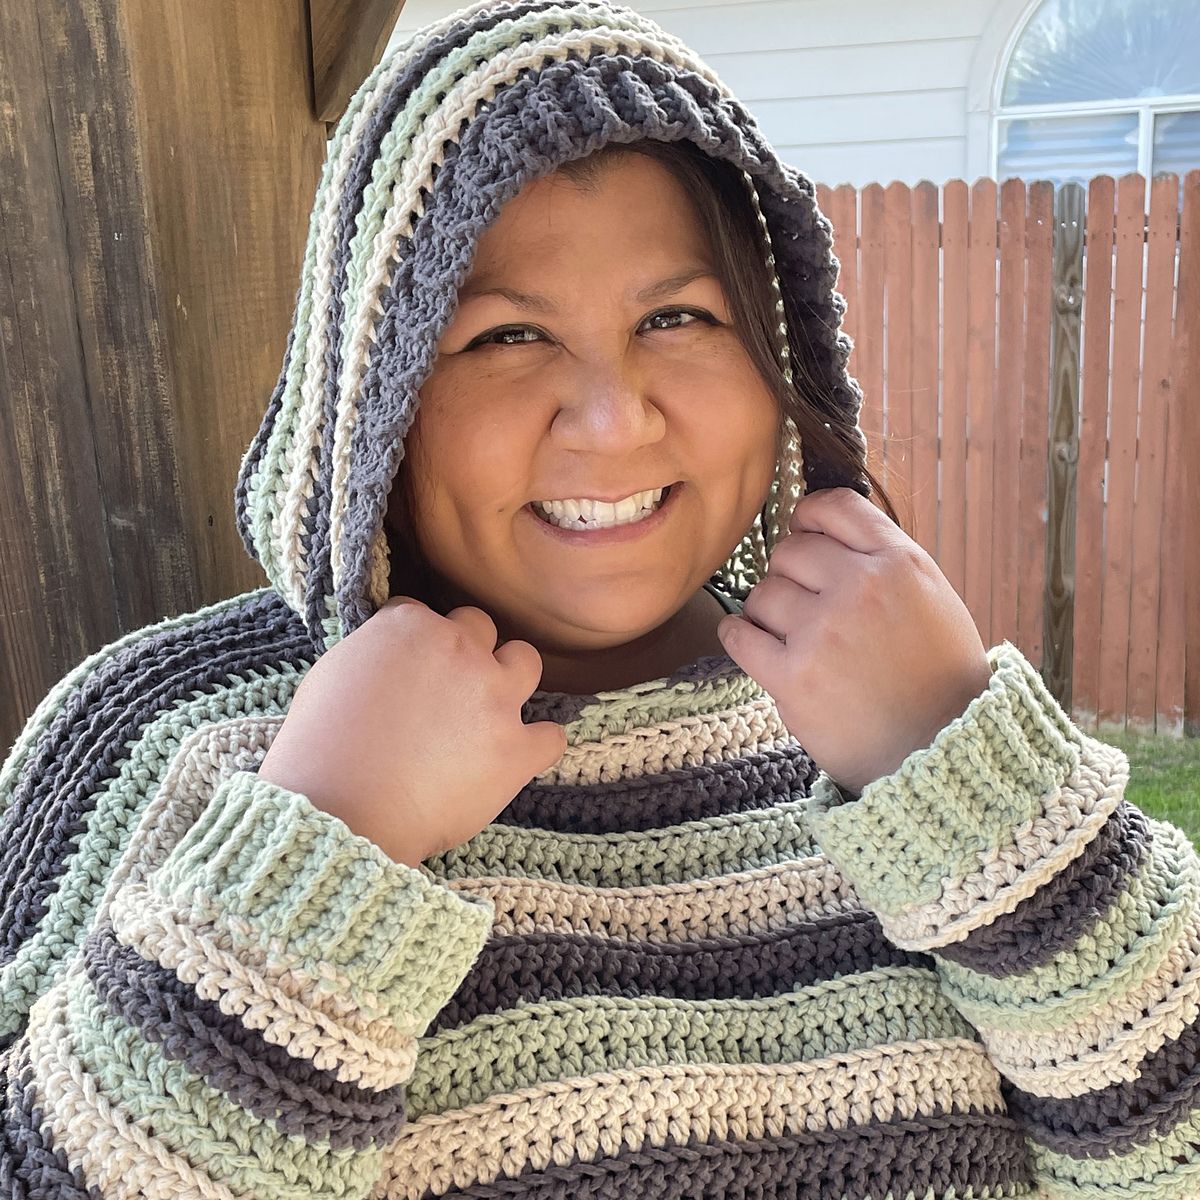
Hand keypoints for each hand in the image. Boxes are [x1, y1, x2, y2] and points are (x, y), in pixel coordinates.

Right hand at [258, 598, 566, 866]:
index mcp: (411, 626)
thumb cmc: (320, 752)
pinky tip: (518, 756)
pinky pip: (552, 735)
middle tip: (444, 692)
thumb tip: (387, 656)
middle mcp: (460, 649)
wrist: (340, 815)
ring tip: (489, 712)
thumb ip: (372, 651)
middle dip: (465, 653)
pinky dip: (537, 746)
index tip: (406, 672)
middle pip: (479, 628)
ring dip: (510, 681)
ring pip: (526, 661)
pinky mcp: (516, 750)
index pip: (424, 614)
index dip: (415, 645)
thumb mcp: (329, 675)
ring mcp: (494, 698)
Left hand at [716, 487, 992, 793]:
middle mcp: (861, 588)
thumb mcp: (932, 600)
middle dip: (790, 574)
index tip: (802, 532)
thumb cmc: (938, 679)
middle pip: (790, 551)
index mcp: (900, 562)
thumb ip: (881, 561)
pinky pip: (739, 635)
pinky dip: (739, 636)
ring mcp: (823, 632)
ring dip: (768, 612)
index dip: (809, 517)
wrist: (941, 755)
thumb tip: (818, 531)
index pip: (834, 507)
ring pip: (763, 593)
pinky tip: (752, 642)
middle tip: (804, 603)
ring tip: (791, 636)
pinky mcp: (792, 676)